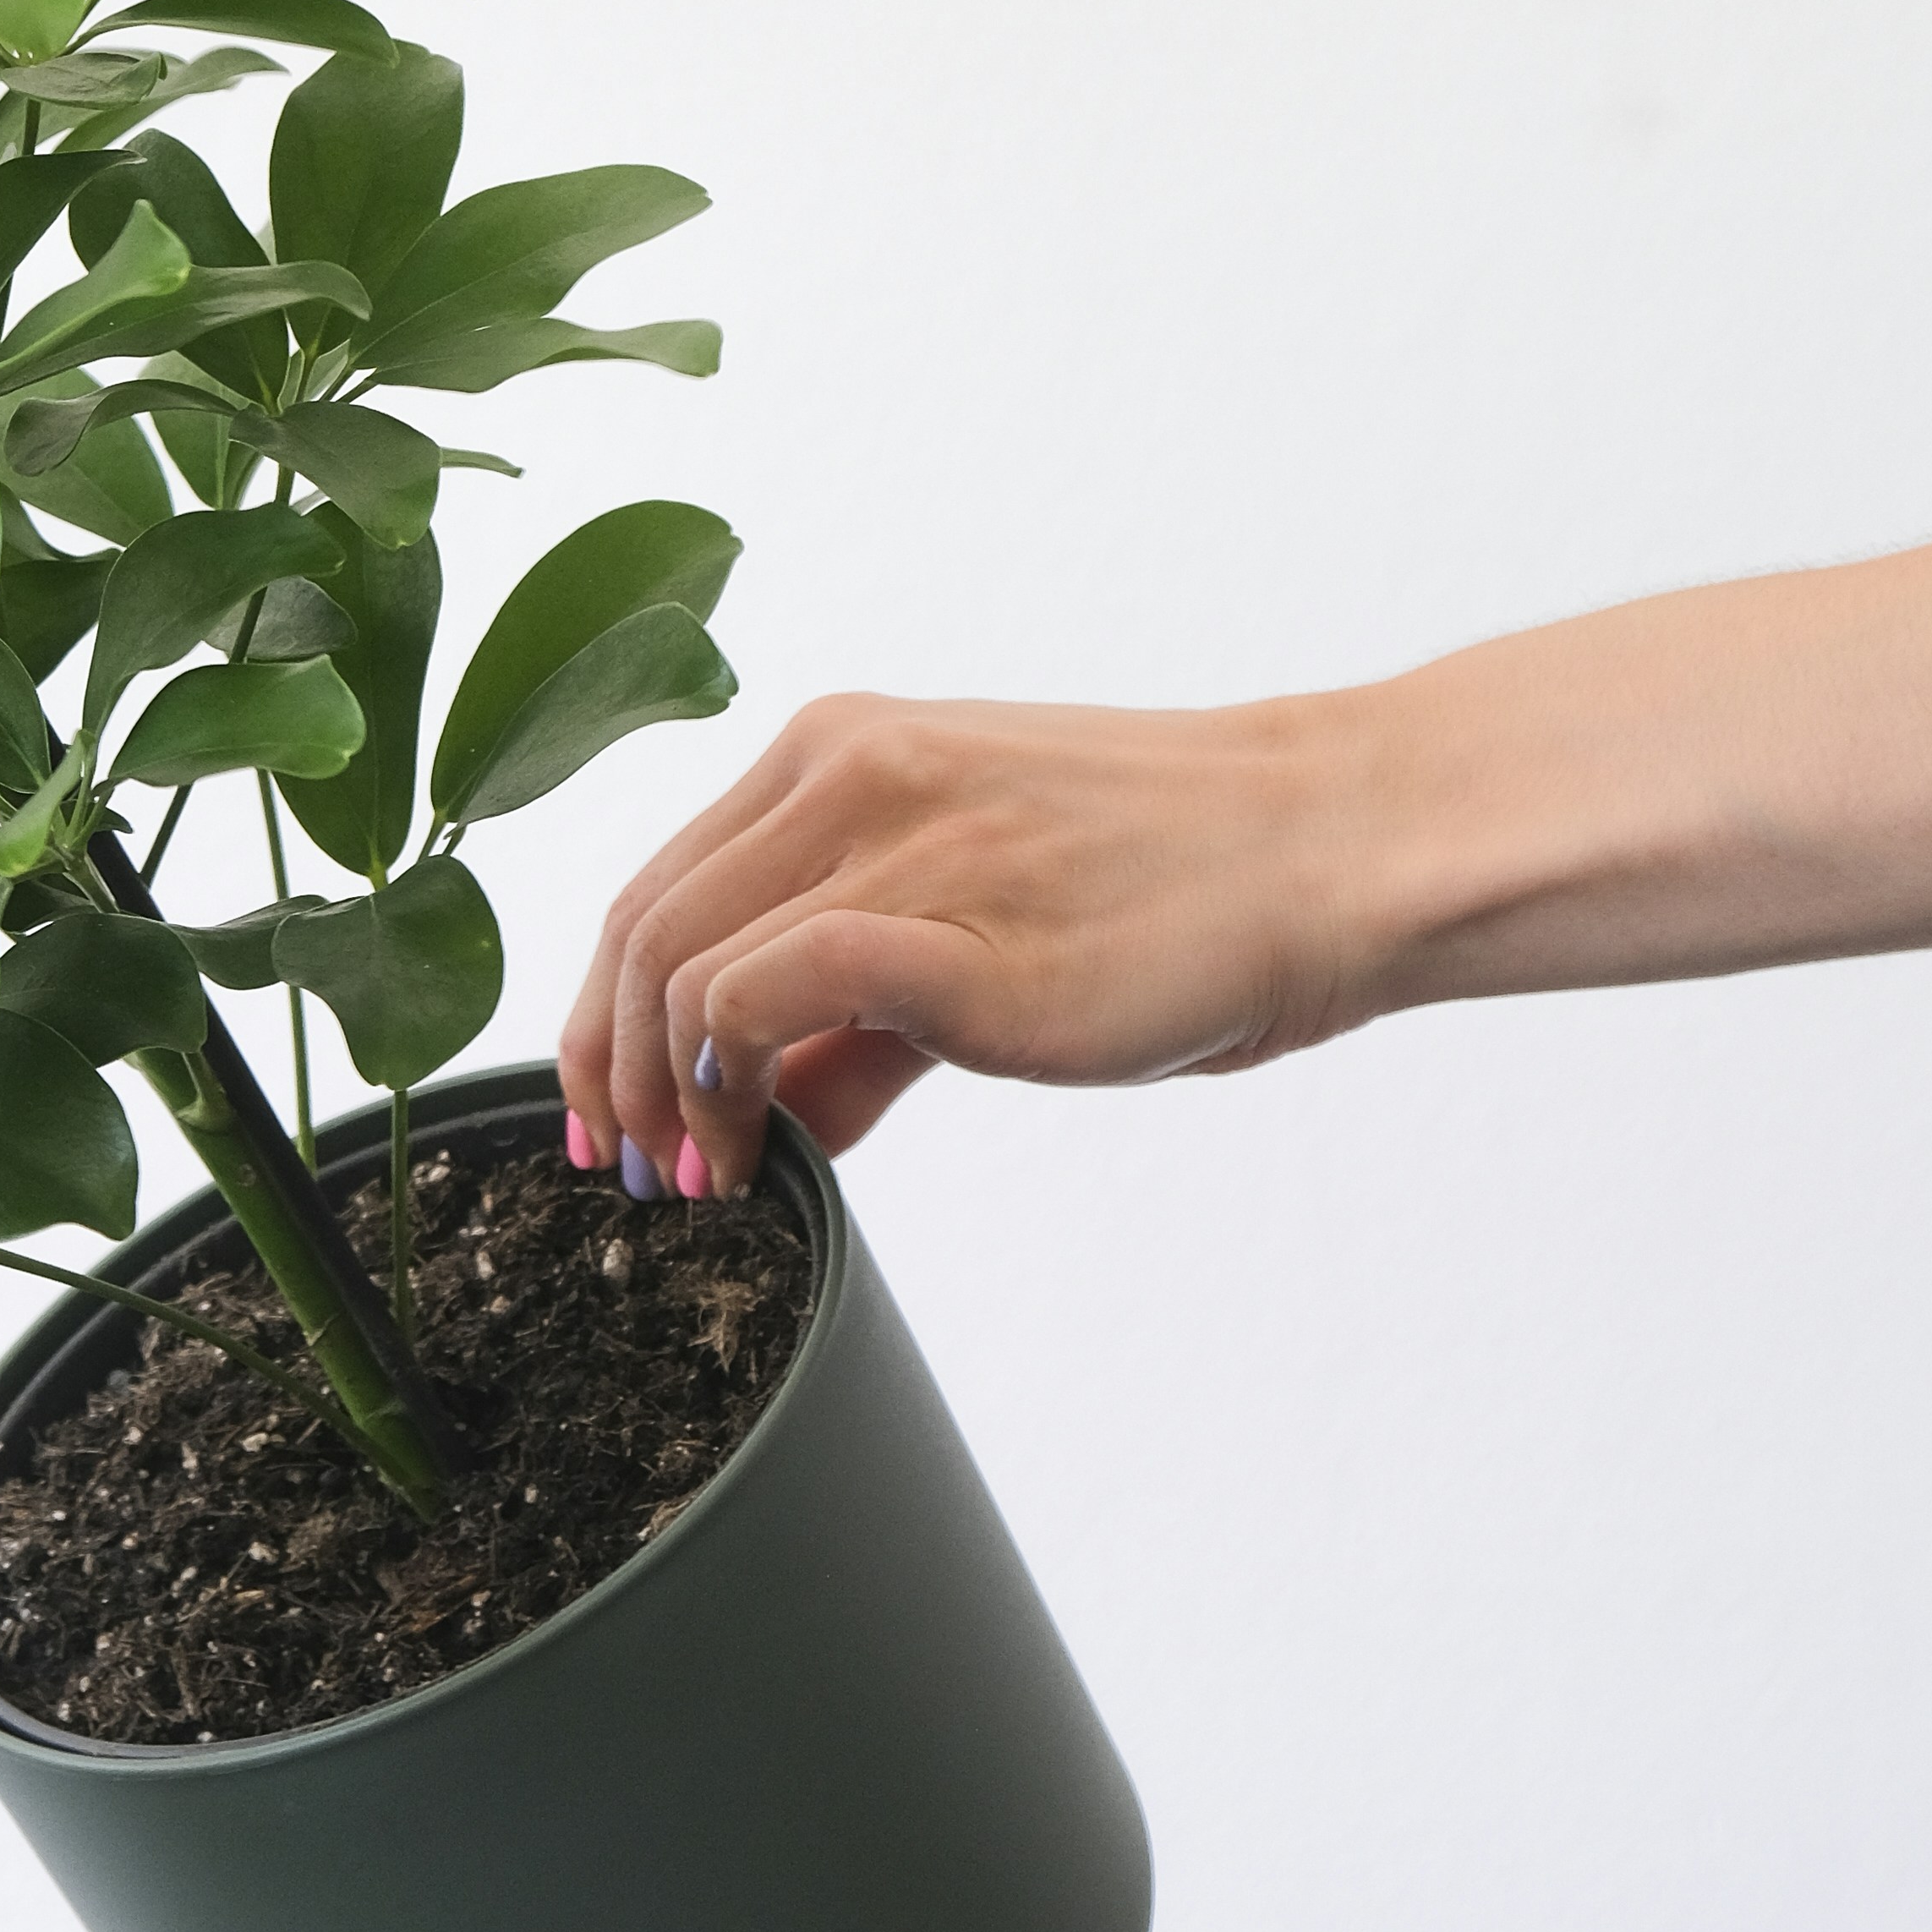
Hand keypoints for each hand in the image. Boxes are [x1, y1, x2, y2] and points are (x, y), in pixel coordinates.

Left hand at [558, 688, 1371, 1193]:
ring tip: (708, 1180)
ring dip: (669, 1098)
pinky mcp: (954, 930)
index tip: (607, 1114)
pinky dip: (733, 1080)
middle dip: (614, 1071)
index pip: (656, 885)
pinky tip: (767, 1151)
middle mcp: (848, 772)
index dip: (605, 1013)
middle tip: (634, 1173)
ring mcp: (900, 842)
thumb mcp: (976, 921)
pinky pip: (771, 991)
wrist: (1326, 849)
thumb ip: (860, 1013)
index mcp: (838, 750)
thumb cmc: (1172, 889)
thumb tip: (775, 1116)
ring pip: (685, 967)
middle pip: (643, 930)